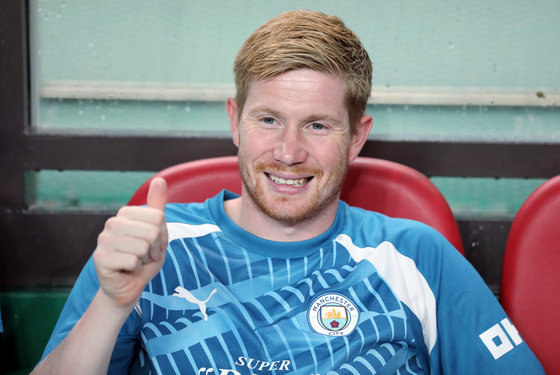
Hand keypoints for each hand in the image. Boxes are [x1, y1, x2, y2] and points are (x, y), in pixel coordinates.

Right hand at [93, 177, 168, 309]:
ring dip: (145, 260)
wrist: (128, 286)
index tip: (153, 245)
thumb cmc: (143, 259)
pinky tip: (127, 270)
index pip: (158, 218)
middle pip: (152, 231)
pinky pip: (133, 260)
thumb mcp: (156, 232)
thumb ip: (157, 207)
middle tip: (145, 256)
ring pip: (143, 246)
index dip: (162, 236)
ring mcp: (103, 240)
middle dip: (155, 248)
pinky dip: (136, 269)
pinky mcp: (100, 257)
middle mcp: (112, 223)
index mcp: (125, 213)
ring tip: (136, 262)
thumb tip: (159, 179)